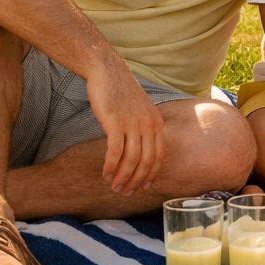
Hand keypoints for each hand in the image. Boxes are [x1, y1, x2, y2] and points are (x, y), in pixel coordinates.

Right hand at [87, 59, 165, 194]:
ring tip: (114, 187)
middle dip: (137, 181)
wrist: (108, 72)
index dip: (151, 174)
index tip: (143, 187)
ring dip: (123, 177)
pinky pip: (115, 152)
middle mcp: (149, 125)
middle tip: (126, 192)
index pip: (159, 156)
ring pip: (131, 159)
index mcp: (157, 123)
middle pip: (146, 161)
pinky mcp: (116, 122)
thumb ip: (142, 129)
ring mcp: (133, 124)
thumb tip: (138, 153)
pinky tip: (105, 174)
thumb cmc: (121, 93)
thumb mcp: (140, 111)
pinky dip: (111, 166)